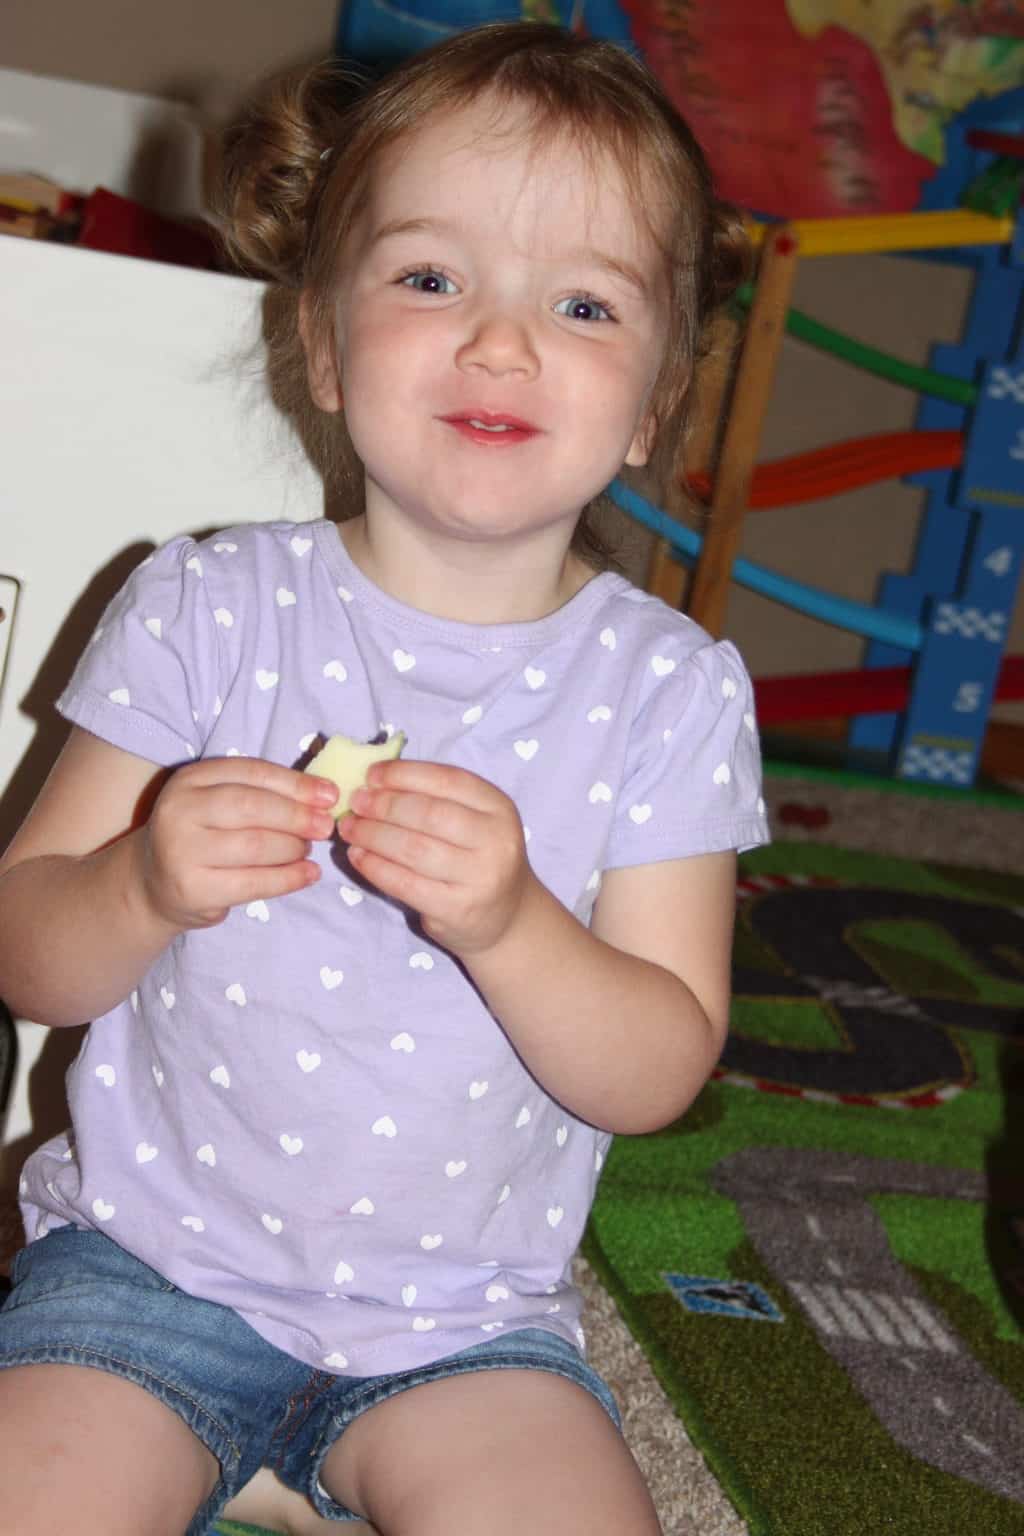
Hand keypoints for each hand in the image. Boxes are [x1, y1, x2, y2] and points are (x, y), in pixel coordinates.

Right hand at [136, 757, 338, 930]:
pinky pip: (253, 883)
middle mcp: (180, 809)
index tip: (330, 794)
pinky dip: (289, 879)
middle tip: (325, 826)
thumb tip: (324, 796)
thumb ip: (263, 794)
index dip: (296, 783)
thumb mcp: (220, 803)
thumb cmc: (202, 836)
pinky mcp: (192, 888)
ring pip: (255, 845)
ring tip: (308, 850)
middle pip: (253, 807)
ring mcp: (181, 850)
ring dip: (293, 848)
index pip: (252, 772)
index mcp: (191, 778)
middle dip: (297, 816)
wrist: (153, 883)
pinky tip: (308, 874)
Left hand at [339, 760, 532, 957]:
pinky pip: (405, 883)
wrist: (505, 916)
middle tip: (355, 802)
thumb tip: (375, 783)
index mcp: (499, 808)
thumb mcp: (474, 820)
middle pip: (429, 813)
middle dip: (384, 805)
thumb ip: (435, 798)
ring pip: (413, 848)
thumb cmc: (477, 858)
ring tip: (350, 828)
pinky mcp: (457, 909)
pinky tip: (358, 856)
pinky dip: (375, 867)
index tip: (371, 775)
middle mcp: (496, 841)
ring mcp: (479, 878)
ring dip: (373, 835)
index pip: (448, 780)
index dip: (404, 774)